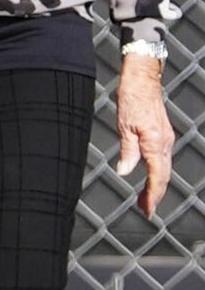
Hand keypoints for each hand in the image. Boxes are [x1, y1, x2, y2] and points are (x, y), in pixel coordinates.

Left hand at [116, 56, 173, 218]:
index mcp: (155, 144)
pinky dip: (157, 172)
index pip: (157, 177)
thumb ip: (127, 152)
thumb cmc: (132, 99)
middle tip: (145, 209)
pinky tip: (150, 176)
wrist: (142, 80)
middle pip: (163, 176)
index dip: (153, 196)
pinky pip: (162, 159)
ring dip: (156, 185)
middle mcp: (164, 143)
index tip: (147, 209)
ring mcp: (165, 138)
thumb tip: (125, 171)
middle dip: (155, 195)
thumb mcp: (124, 127)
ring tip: (145, 198)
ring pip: (164, 168)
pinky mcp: (162, 134)